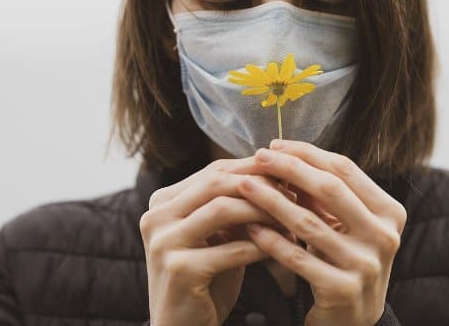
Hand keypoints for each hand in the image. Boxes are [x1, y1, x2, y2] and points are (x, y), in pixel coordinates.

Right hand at [140, 157, 297, 325]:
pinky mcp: (179, 270)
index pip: (213, 171)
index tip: (286, 173)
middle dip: (259, 185)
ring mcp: (164, 242)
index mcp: (163, 202)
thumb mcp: (217, 235)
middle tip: (292, 192)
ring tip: (290, 218)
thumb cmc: (205, 279)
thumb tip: (277, 174)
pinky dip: (261, 245)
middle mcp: (156, 216)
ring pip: (221, 209)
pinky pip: (230, 249)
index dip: (252, 169)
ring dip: (262, 211)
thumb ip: (233, 205)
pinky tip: (284, 246)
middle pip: (215, 183)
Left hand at [231, 139, 407, 325]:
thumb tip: (284, 156)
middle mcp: (384, 236)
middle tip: (258, 157)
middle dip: (290, 169)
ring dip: (272, 201)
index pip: (346, 170)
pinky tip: (251, 228)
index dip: (308, 153)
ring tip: (246, 187)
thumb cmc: (345, 260)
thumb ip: (324, 195)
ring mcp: (365, 265)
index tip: (276, 145)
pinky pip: (298, 258)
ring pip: (310, 223)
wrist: (354, 320)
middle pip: (330, 189)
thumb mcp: (346, 225)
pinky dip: (272, 241)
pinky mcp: (342, 290)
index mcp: (390, 212)